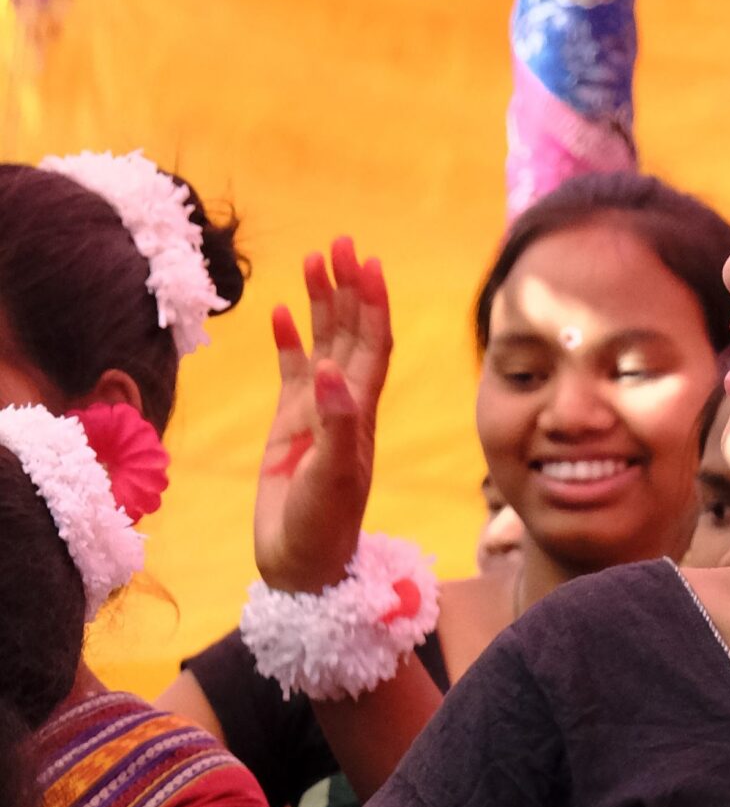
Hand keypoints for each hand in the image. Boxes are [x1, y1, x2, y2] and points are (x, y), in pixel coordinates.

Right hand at [254, 238, 391, 592]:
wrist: (300, 565)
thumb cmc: (324, 527)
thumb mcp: (333, 478)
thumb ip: (333, 426)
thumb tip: (329, 370)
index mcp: (361, 412)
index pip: (373, 345)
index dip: (373, 304)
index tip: (368, 263)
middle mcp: (344, 404)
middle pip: (350, 333)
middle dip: (348, 288)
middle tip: (340, 242)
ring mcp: (317, 412)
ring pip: (322, 345)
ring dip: (320, 305)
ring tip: (311, 260)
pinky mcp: (289, 426)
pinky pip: (291, 372)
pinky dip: (289, 342)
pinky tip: (280, 313)